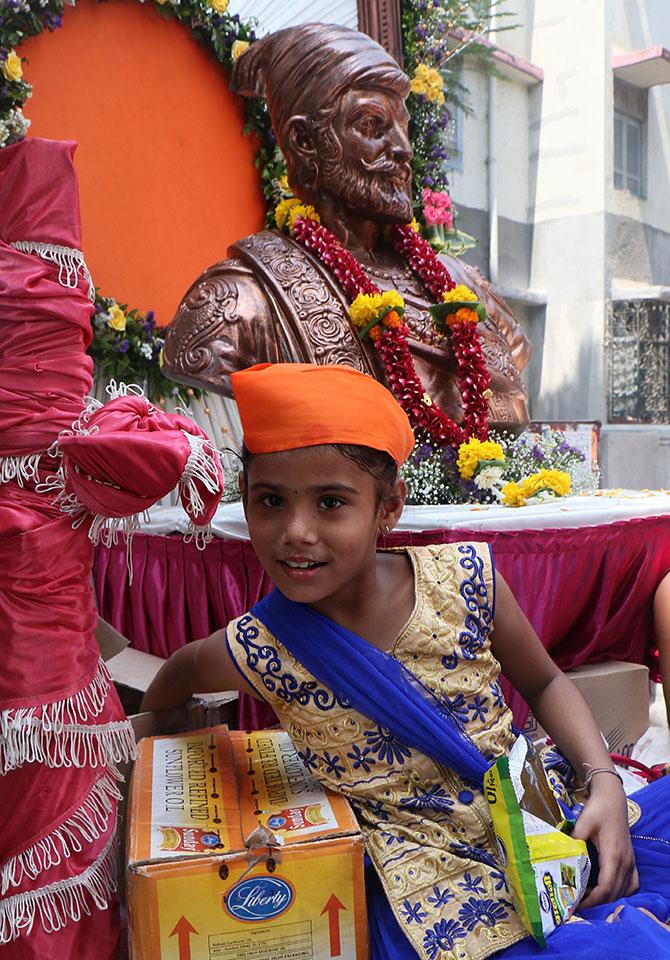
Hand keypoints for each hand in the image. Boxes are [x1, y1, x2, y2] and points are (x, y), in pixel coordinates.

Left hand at [571, 774, 638, 908]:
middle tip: (577, 903)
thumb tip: (563, 857)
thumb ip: (575, 841)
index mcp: (613, 855)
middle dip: (596, 903)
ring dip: (607, 898)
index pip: (606, 888)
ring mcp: (630, 862)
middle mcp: (625, 862)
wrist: (612, 799)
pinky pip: (631, 884)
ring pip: (623, 891)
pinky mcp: (631, 860)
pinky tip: (607, 891)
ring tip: (588, 897)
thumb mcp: (583, 823)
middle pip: (613, 894)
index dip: (591, 900)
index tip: (576, 904)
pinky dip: (620, 892)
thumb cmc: (598, 809)